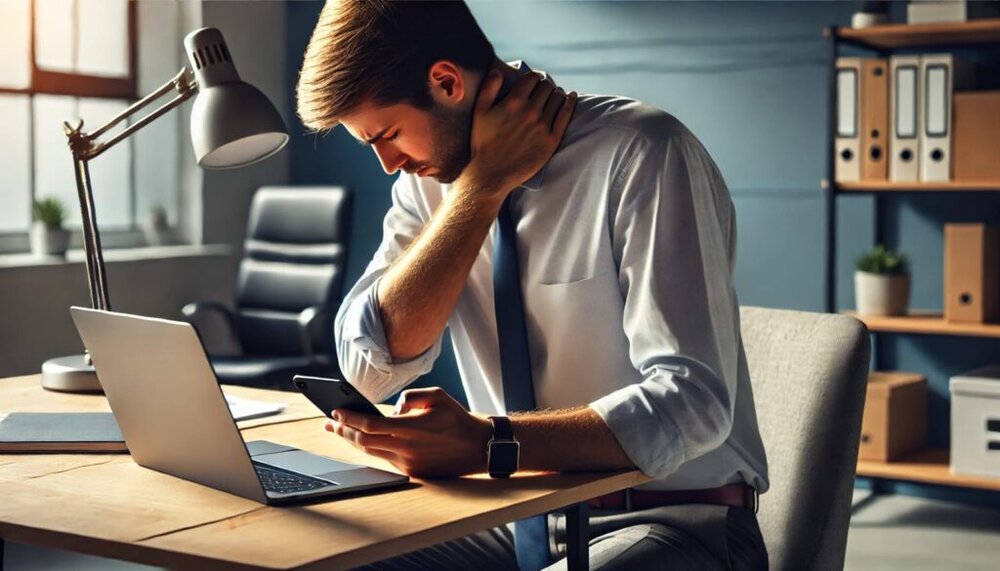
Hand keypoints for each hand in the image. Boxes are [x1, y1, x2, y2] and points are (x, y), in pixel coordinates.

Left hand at [325, 387, 492, 478]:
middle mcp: (406, 448)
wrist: (477, 447)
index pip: (370, 425)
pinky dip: (373, 448)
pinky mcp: (412, 472)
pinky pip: (386, 459)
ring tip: (341, 430)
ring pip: (372, 452)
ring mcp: (408, 462)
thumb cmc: (457, 418)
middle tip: (330, 422)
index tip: (336, 411)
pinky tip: (365, 440)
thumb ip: (409, 398)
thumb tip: (391, 411)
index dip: (350, 418)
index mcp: (410, 428)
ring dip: (354, 441)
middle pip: (364, 442)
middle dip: (343, 431)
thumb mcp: (436, 395)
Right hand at [459, 66, 577, 197]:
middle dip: (544, 86)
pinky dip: (570, 102)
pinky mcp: (552, 139)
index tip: (533, 82)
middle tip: (543, 90)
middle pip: (547, 87)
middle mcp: (530, 110)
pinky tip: (571, 97)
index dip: (533, 78)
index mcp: (513, 101)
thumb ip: (488, 89)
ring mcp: (543, 125)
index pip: (532, 78)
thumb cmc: (484, 143)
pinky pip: (566, 115)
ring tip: (553, 96)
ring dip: (556, 94)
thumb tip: (497, 71)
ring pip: (558, 98)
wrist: (493, 173)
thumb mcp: (479, 113)